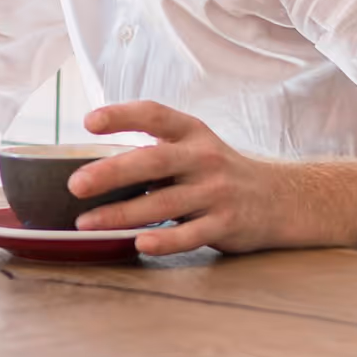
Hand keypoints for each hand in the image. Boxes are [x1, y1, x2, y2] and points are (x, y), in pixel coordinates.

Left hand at [66, 101, 302, 256]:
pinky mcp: (226, 224)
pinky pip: (190, 235)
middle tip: (76, 185)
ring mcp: (216, 192)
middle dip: (111, 172)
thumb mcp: (194, 147)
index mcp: (191, 132)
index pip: (154, 114)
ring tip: (86, 223)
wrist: (280, 199)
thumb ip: (156, 150)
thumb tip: (96, 166)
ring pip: (163, 203)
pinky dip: (164, 240)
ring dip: (121, 214)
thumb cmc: (218, 171)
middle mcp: (204, 158)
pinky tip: (139, 242)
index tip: (88, 122)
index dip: (121, 115)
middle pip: (152, 161)